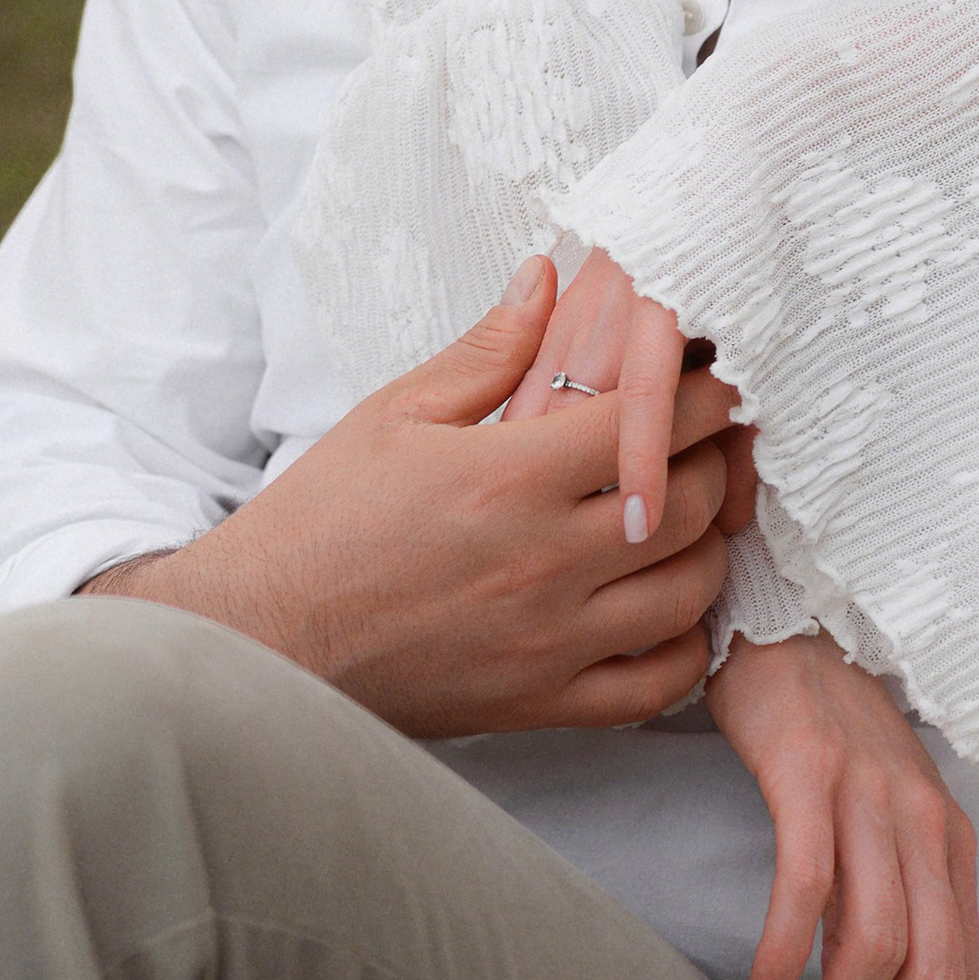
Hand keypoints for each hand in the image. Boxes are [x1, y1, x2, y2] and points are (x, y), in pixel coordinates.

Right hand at [86, 260, 738, 734]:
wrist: (263, 638)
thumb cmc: (321, 522)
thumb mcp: (394, 414)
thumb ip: (488, 349)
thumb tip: (550, 276)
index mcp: (508, 478)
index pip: (650, 423)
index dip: (700, 393)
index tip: (711, 379)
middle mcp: (542, 562)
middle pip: (688, 505)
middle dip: (715, 462)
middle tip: (709, 443)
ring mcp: (548, 641)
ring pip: (688, 593)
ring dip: (707, 549)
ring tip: (687, 518)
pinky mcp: (541, 703)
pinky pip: (655, 686)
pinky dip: (683, 647)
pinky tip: (666, 610)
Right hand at [706, 633, 978, 979]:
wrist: (790, 627)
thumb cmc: (830, 740)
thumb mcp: (886, 822)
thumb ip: (893, 899)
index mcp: (952, 850)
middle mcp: (926, 828)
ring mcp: (871, 797)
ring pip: (876, 946)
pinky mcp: (809, 772)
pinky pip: (808, 884)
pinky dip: (784, 955)